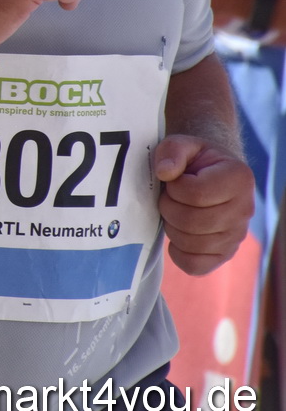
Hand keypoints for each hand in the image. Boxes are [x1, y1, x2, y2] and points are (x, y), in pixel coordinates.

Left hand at [155, 135, 253, 274]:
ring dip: (172, 228)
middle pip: (193, 222)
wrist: (208, 173)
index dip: (174, 188)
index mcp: (239, 179)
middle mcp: (245, 210)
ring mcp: (237, 235)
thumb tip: (165, 172)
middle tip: (168, 198)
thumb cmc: (193, 159)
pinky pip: (196, 266)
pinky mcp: (225, 254)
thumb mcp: (181, 144)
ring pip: (193, 245)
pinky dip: (179, 253)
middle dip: (169, 208)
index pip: (196, 193)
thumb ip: (172, 150)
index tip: (174, 180)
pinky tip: (177, 234)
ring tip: (174, 212)